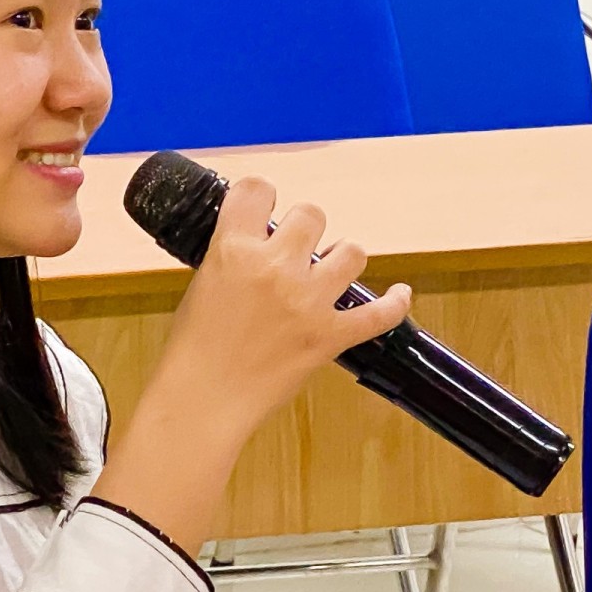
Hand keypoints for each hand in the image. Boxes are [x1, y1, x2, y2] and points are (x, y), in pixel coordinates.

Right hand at [152, 176, 411, 441]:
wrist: (202, 400)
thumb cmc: (192, 351)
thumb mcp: (201, 285)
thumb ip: (230, 259)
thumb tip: (252, 248)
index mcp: (232, 250)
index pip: (256, 191)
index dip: (262, 194)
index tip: (264, 203)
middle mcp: (274, 268)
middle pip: (311, 215)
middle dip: (305, 228)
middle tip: (296, 246)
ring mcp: (307, 301)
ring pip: (351, 252)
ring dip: (342, 258)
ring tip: (332, 270)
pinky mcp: (330, 336)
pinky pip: (381, 314)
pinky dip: (396, 303)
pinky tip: (400, 294)